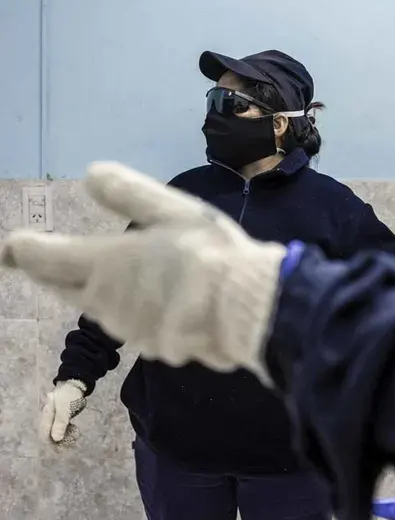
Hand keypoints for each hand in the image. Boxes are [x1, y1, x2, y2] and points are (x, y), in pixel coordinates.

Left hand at [0, 162, 285, 382]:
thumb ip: (128, 193)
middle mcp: (104, 301)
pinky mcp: (154, 347)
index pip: (42, 258)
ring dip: (93, 290)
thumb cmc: (208, 253)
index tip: (14, 244)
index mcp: (103, 263)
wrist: (246, 309)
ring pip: (97, 307)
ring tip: (104, 276)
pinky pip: (132, 323)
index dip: (23, 249)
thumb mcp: (171, 210)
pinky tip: (152, 300)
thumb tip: (91, 173)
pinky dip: (132, 309)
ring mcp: (128, 328)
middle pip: (61, 287)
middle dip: (49, 272)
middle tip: (40, 261)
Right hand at [41, 379, 87, 442]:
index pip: (44, 434)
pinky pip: (61, 426)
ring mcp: (54, 416)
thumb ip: (60, 423)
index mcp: (45, 415)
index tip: (59, 450)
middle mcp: (47, 417)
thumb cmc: (70, 395)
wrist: (76, 383)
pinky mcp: (61, 415)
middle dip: (58, 441)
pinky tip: (73, 432)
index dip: (50, 443)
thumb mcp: (65, 409)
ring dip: (64, 436)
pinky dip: (66, 431)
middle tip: (70, 445)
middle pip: (49, 433)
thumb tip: (55, 439)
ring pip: (56, 431)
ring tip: (74, 437)